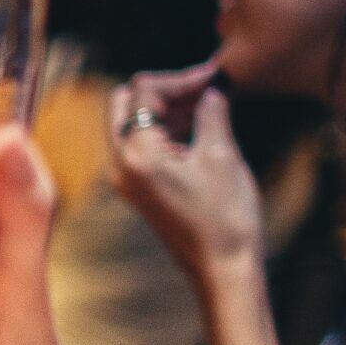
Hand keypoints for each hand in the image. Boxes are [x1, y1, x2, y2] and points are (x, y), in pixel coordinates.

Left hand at [108, 64, 263, 283]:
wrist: (222, 268)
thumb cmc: (225, 217)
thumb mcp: (222, 155)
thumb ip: (212, 114)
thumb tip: (211, 91)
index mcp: (137, 154)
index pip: (143, 92)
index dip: (179, 78)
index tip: (211, 76)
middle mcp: (120, 165)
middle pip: (125, 103)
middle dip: (164, 91)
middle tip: (203, 89)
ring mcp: (125, 179)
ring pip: (131, 124)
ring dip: (164, 109)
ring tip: (206, 104)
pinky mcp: (137, 190)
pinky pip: (139, 146)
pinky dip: (163, 130)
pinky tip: (196, 127)